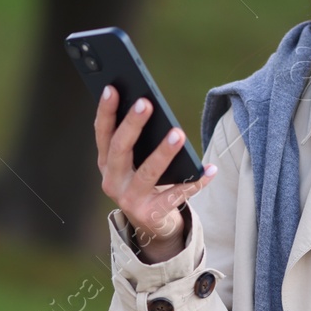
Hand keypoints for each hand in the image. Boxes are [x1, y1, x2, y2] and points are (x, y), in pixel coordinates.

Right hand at [94, 84, 215, 259]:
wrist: (150, 222)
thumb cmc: (144, 181)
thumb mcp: (133, 162)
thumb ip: (137, 140)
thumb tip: (148, 105)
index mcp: (106, 163)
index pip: (102, 133)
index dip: (106, 111)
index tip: (112, 88)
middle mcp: (113, 181)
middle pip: (120, 150)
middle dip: (132, 125)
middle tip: (146, 103)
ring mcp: (130, 200)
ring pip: (148, 173)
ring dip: (163, 152)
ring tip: (178, 133)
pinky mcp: (151, 214)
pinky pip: (176, 195)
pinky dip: (194, 182)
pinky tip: (208, 168)